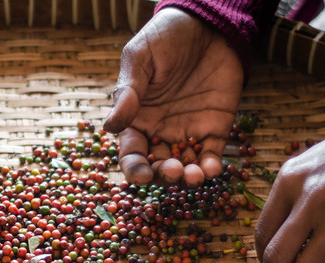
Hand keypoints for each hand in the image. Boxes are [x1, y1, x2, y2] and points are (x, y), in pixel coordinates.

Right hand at [104, 8, 242, 186]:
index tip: (141, 175)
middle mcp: (160, 131)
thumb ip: (127, 92)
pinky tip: (212, 169)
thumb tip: (109, 127)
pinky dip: (212, 167)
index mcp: (136, 119)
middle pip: (157, 167)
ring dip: (188, 178)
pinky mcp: (215, 128)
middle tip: (172, 171)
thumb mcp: (140, 58)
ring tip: (194, 176)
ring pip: (185, 167)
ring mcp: (188, 131)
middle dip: (163, 176)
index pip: (131, 153)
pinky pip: (212, 154)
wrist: (207, 22)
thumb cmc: (166, 37)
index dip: (134, 169)